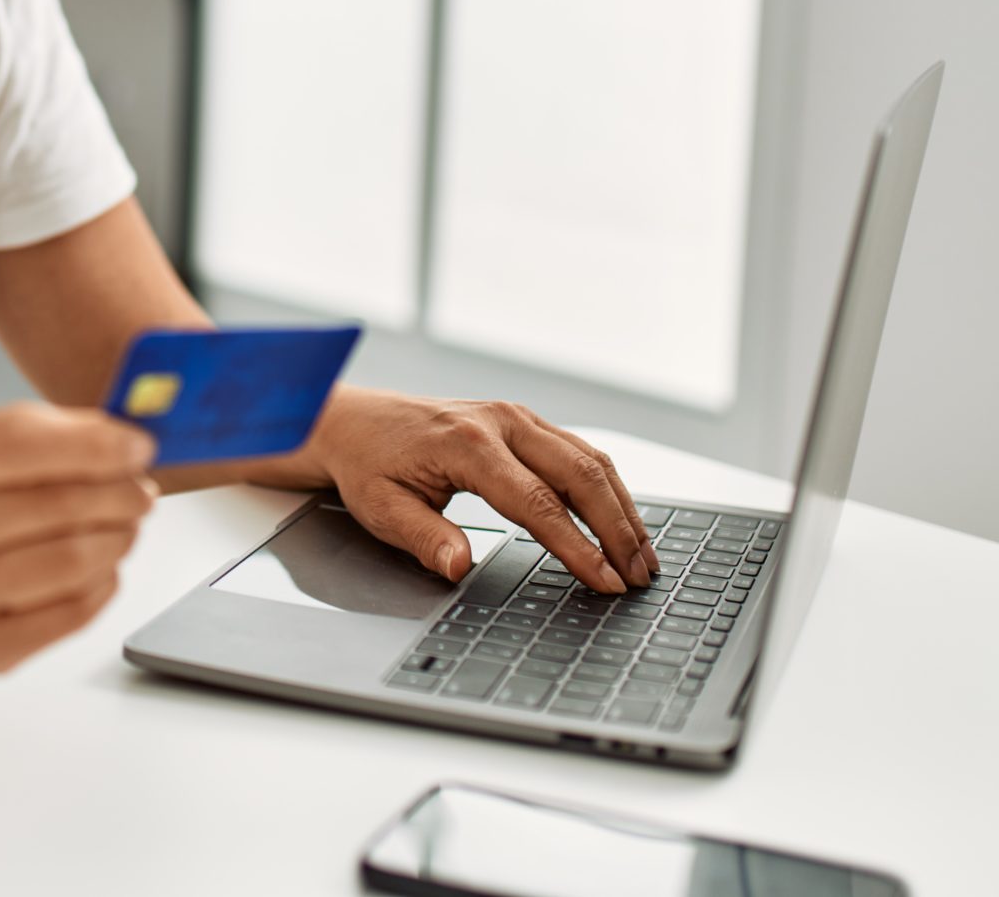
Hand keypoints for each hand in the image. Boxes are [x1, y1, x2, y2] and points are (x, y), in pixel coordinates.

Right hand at [0, 403, 158, 676]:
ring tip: (124, 526)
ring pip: (70, 563)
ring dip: (117, 538)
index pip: (20, 447)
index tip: (140, 445)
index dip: (95, 445)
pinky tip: (100, 567)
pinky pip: (71, 614)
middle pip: (57, 507)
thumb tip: (124, 441)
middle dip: (119, 494)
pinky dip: (103, 583)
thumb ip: (42, 432)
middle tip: (141, 490)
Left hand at [301, 391, 658, 592]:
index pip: (537, 503)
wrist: (355, 420)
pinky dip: (607, 487)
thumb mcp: (382, 508)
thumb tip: (460, 567)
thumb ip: (424, 538)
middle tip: (640, 575)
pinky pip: (578, 452)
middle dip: (617, 529)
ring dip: (622, 507)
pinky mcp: (523, 422)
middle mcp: (501, 422)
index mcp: (468, 443)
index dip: (577, 546)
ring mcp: (516, 418)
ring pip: (588, 459)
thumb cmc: (369, 464)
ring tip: (644, 555)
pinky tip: (622, 519)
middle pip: (580, 475)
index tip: (605, 581)